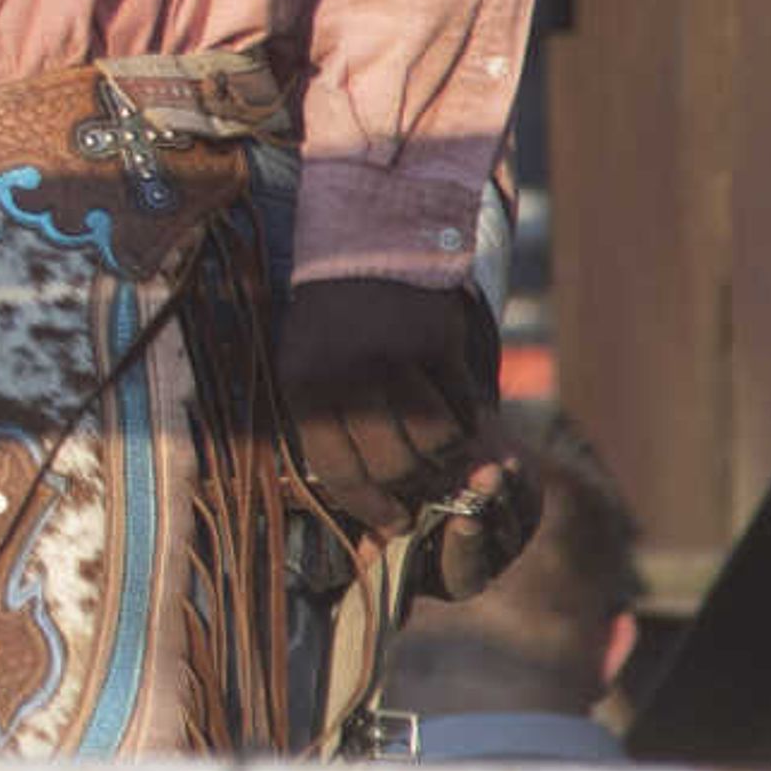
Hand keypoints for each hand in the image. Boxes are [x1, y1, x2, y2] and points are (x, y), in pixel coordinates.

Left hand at [274, 275, 535, 597]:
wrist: (366, 246)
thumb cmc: (331, 323)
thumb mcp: (306, 369)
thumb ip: (329, 430)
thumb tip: (368, 505)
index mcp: (304, 386)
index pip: (339, 472)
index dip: (370, 507)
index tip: (395, 524)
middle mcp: (347, 374)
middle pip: (393, 466)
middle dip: (415, 485)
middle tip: (430, 485)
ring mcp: (396, 356)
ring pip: (435, 443)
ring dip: (445, 453)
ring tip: (442, 445)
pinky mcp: (439, 342)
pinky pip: (463, 410)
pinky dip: (466, 421)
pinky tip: (458, 412)